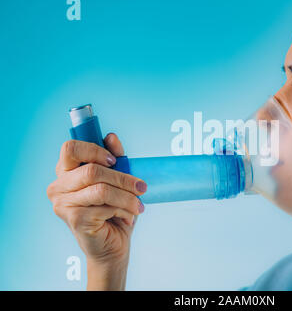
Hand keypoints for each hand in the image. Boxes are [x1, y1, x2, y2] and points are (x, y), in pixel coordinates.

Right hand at [47, 133, 146, 288]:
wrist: (113, 245)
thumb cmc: (114, 210)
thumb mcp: (118, 180)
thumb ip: (115, 158)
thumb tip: (112, 137)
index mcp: (66, 172)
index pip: (71, 148)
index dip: (95, 150)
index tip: (115, 160)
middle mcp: (58, 187)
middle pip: (91, 170)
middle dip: (123, 178)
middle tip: (142, 187)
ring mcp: (63, 204)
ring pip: (101, 189)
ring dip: (127, 196)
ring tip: (139, 204)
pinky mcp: (74, 219)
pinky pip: (105, 206)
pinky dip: (123, 209)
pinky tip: (128, 217)